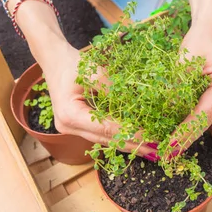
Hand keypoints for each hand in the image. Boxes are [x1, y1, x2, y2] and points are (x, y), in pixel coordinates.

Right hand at [40, 39, 154, 156]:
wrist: (55, 61)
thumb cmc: (74, 63)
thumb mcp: (96, 72)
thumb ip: (115, 89)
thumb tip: (141, 104)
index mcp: (69, 114)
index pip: (106, 129)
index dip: (130, 134)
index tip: (151, 137)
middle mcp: (68, 127)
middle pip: (105, 140)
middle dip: (132, 145)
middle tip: (157, 150)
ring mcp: (70, 129)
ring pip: (103, 140)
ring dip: (127, 143)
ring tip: (150, 149)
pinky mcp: (76, 126)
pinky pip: (100, 134)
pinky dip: (118, 135)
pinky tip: (135, 139)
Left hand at [172, 17, 211, 150]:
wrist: (211, 27)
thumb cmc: (199, 38)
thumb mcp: (185, 60)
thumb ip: (177, 85)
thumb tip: (164, 111)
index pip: (203, 113)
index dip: (186, 130)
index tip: (170, 144)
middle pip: (206, 121)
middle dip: (186, 138)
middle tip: (167, 154)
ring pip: (205, 119)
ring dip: (188, 133)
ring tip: (169, 149)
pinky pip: (204, 111)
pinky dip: (190, 122)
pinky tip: (177, 133)